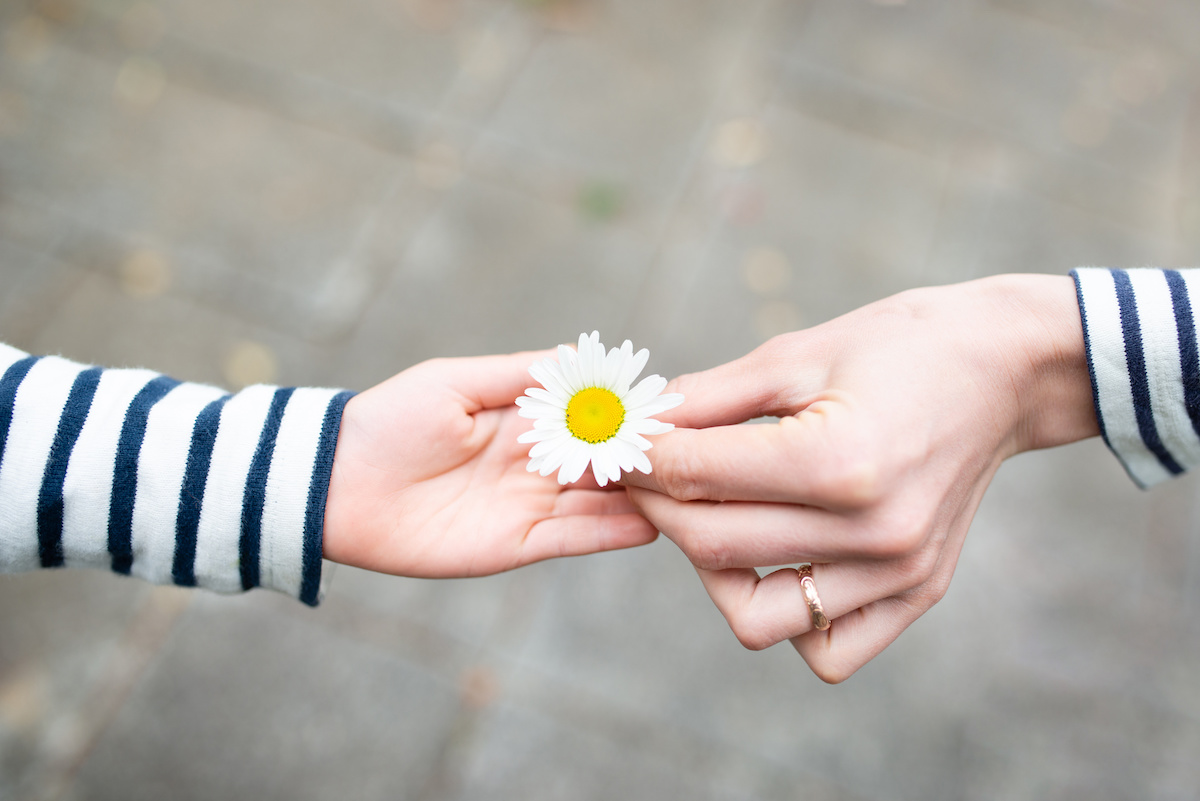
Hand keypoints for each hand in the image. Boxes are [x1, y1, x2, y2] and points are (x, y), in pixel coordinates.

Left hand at [322, 350, 657, 576]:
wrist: (336, 486)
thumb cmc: (390, 422)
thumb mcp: (455, 382)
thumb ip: (520, 373)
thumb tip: (584, 355)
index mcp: (525, 420)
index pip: (593, 415)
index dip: (633, 412)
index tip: (679, 406)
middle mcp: (537, 463)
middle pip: (608, 460)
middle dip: (649, 456)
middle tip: (700, 451)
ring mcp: (529, 504)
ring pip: (602, 501)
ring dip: (643, 496)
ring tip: (690, 489)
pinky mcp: (516, 544)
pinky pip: (574, 538)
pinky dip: (612, 533)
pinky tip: (652, 525)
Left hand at [622, 275, 1098, 681]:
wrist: (1005, 370)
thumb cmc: (900, 346)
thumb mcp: (797, 353)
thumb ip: (706, 398)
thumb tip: (632, 427)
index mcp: (838, 460)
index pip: (696, 475)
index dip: (638, 459)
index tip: (611, 446)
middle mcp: (871, 531)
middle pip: (711, 545)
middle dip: (656, 505)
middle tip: (643, 474)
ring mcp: (898, 573)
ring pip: (755, 616)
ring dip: (710, 568)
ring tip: (714, 516)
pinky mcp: (917, 594)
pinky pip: (825, 650)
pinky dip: (785, 620)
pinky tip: (776, 560)